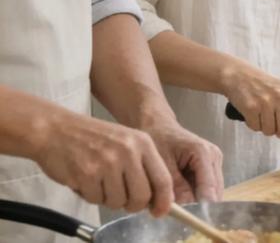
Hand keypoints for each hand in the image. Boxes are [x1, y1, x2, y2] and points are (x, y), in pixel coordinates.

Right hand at [32, 110, 173, 215]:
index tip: (160, 211)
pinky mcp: (87, 174)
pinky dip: (90, 195)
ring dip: (108, 199)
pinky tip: (85, 180)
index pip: (163, 179)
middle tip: (123, 201)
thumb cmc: (92, 138)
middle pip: (142, 196)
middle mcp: (128, 152)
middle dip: (133, 205)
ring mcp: (107, 163)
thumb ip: (143, 165)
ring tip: (99, 182)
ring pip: (118, 201)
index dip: (164, 201)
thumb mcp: (126, 141)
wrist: (55, 129)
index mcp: (143, 143)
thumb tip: (157, 197)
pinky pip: (96, 200)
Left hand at [143, 121, 223, 204]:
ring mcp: (215, 163)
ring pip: (211, 192)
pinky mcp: (211, 168)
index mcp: (204, 153)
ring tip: (175, 195)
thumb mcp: (161, 162)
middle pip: (213, 192)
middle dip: (196, 202)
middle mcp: (215, 158)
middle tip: (175, 204)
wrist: (159, 126)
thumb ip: (173, 185)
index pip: (209, 187)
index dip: (199, 205)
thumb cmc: (158, 139)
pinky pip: (206, 189)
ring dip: (195, 198)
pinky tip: (180, 189)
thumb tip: (182, 206)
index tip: (187, 216)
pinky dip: (194, 194)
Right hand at [220, 61, 279, 140]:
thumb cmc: (265, 85)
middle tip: (277, 127)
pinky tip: (254, 114)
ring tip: (263, 116)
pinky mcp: (250, 107)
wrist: (239, 75)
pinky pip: (256, 128)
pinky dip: (254, 124)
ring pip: (270, 131)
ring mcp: (265, 102)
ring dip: (266, 128)